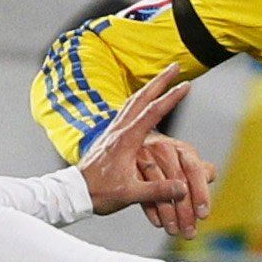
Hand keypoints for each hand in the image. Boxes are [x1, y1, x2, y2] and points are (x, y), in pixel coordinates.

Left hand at [79, 64, 214, 235]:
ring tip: (162, 77)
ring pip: (133, 100)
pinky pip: (126, 110)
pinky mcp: (110, 135)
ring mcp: (113, 131)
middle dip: (160, 80)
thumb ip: (157, 191)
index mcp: (126, 140)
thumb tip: (182, 188)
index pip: (152, 112)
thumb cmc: (100, 194)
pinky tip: (143, 99)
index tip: (186, 85)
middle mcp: (119, 130)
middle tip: (175, 66)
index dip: (171, 98)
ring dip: (149, 86)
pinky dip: (138, 99)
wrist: (75, 193)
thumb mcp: (130, 194)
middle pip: (141, 97)